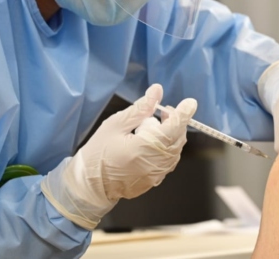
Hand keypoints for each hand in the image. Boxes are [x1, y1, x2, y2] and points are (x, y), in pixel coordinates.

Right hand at [41, 84, 196, 228]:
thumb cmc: (98, 153)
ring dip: (171, 135)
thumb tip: (156, 91)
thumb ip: (140, 108)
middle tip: (162, 111)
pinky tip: (152, 142)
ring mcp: (157, 174)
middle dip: (175, 121)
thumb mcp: (115, 125)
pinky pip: (169, 160)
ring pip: (176, 149)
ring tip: (154, 126)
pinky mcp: (155, 181)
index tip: (190, 103)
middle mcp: (156, 163)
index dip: (184, 113)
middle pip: (178, 137)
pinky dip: (166, 148)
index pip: (174, 127)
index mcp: (145, 148)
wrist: (88, 186)